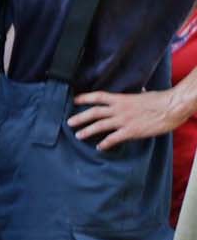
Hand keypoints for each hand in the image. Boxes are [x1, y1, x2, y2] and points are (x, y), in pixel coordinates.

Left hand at [69, 89, 193, 151]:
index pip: (99, 97)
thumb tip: (139, 91)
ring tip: (78, 135)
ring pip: (99, 126)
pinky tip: (99, 147)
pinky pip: (113, 139)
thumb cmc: (161, 100)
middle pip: (94, 112)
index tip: (75, 100)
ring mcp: (123, 120)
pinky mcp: (130, 131)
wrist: (171, 107)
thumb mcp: (145, 95)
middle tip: (69, 122)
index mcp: (122, 99)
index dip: (86, 98)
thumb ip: (138, 95)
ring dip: (87, 131)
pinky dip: (104, 144)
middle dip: (80, 118)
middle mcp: (119, 109)